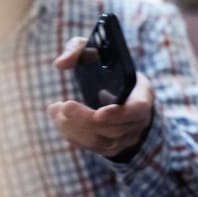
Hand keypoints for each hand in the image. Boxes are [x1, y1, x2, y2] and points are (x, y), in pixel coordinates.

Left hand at [48, 37, 154, 158]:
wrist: (121, 92)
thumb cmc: (109, 68)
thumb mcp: (98, 51)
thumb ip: (79, 49)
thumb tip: (60, 63)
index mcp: (142, 95)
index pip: (137, 110)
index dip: (119, 114)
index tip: (99, 113)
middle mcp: (137, 120)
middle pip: (113, 129)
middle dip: (85, 119)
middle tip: (62, 106)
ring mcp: (125, 137)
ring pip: (99, 140)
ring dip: (74, 127)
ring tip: (55, 109)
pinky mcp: (111, 147)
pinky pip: (91, 147)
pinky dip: (72, 134)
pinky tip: (60, 120)